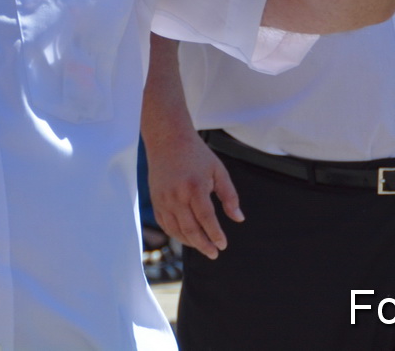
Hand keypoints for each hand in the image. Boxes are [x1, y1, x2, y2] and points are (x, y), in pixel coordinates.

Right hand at [145, 129, 241, 259]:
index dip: (215, 234)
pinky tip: (186, 238)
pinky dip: (176, 234)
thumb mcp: (218, 170)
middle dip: (204, 245)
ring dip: (190, 243)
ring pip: (176, 230)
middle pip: (190, 229)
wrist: (167, 139)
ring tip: (203, 247)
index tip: (223, 245)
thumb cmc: (196, 154)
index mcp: (194, 187)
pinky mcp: (155, 200)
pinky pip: (165, 224)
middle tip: (214, 253)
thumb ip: (229, 196)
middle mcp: (176, 195)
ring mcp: (163, 199)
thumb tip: (238, 218)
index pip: (206, 219)